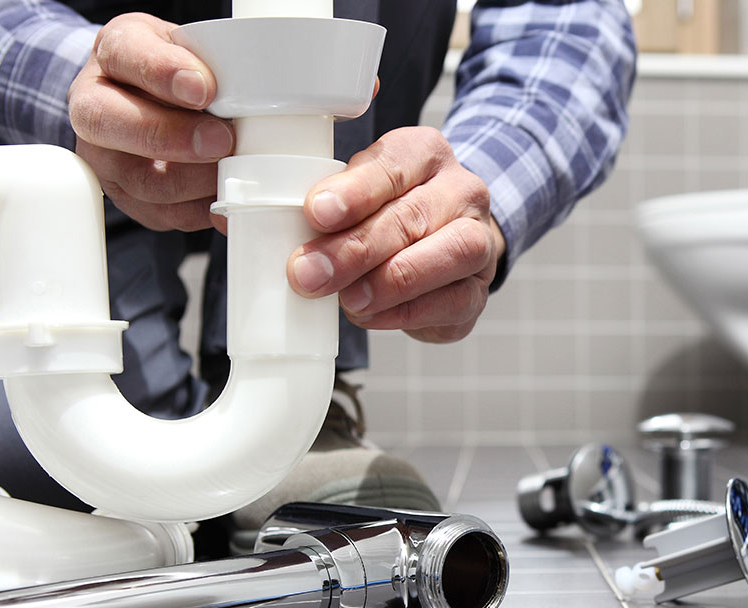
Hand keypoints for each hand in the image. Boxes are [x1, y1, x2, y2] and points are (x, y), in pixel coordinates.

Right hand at [68, 13, 230, 231]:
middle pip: (110, 125)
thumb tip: (236, 93)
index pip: (123, 54)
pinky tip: (227, 194)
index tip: (203, 88)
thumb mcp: (191, 44)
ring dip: (196, 180)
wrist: (155, 98)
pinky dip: (202, 208)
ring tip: (232, 168)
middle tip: (221, 140)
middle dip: (172, 137)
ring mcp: (106, 158)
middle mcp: (95, 106)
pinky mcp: (129, 198)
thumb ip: (207, 60)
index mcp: (112, 53)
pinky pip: (163, 214)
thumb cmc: (176, 68)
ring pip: (141, 180)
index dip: (162, 73)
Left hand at [286, 127, 504, 342]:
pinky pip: (452, 301)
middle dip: (356, 248)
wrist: (445, 246)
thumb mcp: (356, 194)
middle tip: (310, 273)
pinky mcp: (478, 290)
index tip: (316, 213)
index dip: (354, 192)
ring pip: (449, 255)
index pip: (392, 165)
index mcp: (425, 153)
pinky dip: (406, 312)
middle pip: (413, 215)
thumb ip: (323, 206)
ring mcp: (480, 241)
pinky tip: (370, 314)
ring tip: (348, 299)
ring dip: (390, 281)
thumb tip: (267, 234)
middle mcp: (462, 191)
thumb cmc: (389, 215)